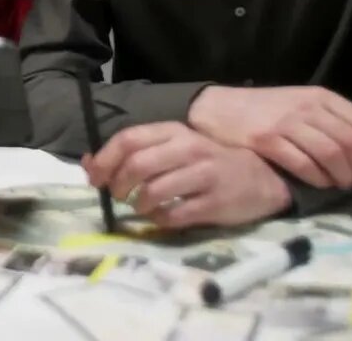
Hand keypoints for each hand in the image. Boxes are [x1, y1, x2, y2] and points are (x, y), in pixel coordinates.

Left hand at [83, 121, 292, 228]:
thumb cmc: (210, 161)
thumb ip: (135, 152)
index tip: (94, 178)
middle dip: (118, 185)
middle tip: (117, 195)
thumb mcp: (174, 147)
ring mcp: (204, 176)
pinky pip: (174, 215)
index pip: (129, 139)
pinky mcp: (215, 203)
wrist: (263, 177)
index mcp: (174, 131)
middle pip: (137, 165)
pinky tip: (161, 216)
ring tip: (141, 206)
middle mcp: (189, 149)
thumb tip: (88, 163)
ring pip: (153, 192)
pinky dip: (159, 220)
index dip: (104, 159)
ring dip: (138, 204)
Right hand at [188, 85, 351, 189]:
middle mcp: (307, 107)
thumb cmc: (268, 108)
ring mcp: (286, 123)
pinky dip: (317, 179)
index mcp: (321, 96)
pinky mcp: (267, 140)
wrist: (220, 108)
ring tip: (341, 186)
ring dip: (342, 176)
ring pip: (331, 154)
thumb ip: (347, 112)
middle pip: (351, 142)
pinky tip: (320, 184)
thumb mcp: (309, 102)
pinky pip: (303, 164)